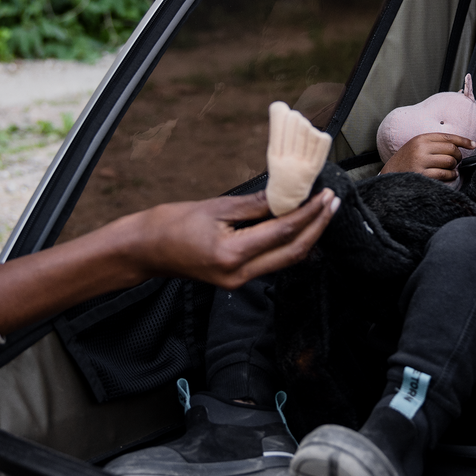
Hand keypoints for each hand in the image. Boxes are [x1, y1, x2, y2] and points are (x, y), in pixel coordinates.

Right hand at [0, 189, 338, 333]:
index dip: (309, 213)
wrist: (143, 250)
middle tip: (332, 202)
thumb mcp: (215, 207)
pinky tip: (298, 222)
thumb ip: (255, 205)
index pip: (283, 232)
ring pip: (286, 259)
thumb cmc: (170, 224)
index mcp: (232, 255)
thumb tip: (287, 195)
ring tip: (322, 210)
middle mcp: (239, 274)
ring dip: (306, 235)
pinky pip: (272, 261)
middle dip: (317, 227)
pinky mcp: (236, 278)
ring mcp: (239, 280)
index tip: (325, 195)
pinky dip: (288, 241)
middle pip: (293, 252)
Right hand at [380, 133, 475, 181]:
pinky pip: (444, 174)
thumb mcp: (416, 146)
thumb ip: (433, 143)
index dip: (463, 140)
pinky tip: (450, 176)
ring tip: (452, 169)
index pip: (448, 136)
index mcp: (421, 139)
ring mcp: (421, 162)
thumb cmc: (406, 161)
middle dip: (459, 156)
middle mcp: (421, 148)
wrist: (389, 175)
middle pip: (451, 149)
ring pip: (450, 162)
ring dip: (455, 167)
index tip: (472, 144)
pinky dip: (451, 175)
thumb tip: (458, 145)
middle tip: (457, 160)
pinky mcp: (422, 175)